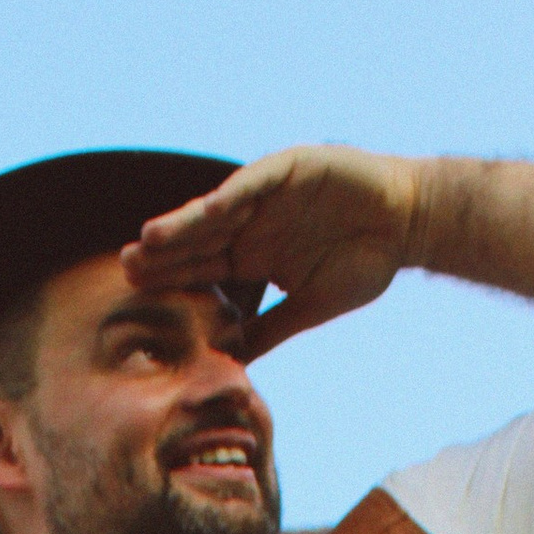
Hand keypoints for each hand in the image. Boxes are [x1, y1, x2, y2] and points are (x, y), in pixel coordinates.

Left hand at [125, 146, 424, 356]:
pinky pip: (252, 184)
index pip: (205, 271)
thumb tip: (232, 363)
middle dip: (165, 255)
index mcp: (254, 258)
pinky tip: (203, 211)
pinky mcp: (288, 169)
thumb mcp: (310, 307)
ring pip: (216, 213)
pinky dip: (229, 198)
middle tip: (126, 269)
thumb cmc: (363, 263)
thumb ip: (270, 330)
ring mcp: (267, 197)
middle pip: (200, 242)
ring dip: (184, 226)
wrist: (408, 224)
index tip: (139, 298)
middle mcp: (252, 226)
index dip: (174, 282)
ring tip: (148, 240)